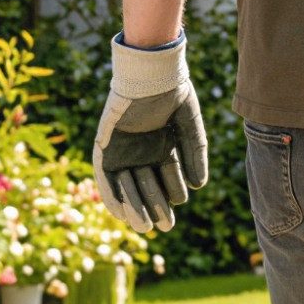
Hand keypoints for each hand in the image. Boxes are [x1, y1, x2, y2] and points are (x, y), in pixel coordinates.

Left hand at [93, 35, 208, 232]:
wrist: (152, 75)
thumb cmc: (173, 96)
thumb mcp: (190, 130)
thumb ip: (195, 156)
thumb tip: (198, 186)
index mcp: (162, 147)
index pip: (167, 179)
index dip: (170, 198)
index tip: (172, 218)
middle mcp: (141, 151)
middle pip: (147, 186)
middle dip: (154, 207)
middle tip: (162, 228)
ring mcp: (122, 149)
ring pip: (127, 184)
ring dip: (133, 206)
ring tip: (142, 227)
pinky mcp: (105, 145)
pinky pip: (104, 174)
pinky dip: (111, 193)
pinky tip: (119, 212)